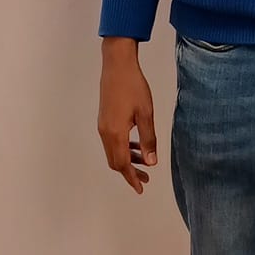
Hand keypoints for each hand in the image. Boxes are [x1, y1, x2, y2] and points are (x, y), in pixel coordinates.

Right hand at [98, 37, 157, 194]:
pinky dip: (123, 148)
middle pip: (115, 161)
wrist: (117, 65)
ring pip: (113, 151)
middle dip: (129, 172)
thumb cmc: (134, 87)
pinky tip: (136, 144)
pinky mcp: (104, 119)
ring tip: (144, 162)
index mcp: (116, 133)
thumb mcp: (146, 114)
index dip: (132, 178)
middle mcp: (105, 132)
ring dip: (127, 159)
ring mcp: (103, 126)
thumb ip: (148, 139)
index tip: (141, 189)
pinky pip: (112, 141)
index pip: (122, 164)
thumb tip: (151, 162)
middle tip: (145, 178)